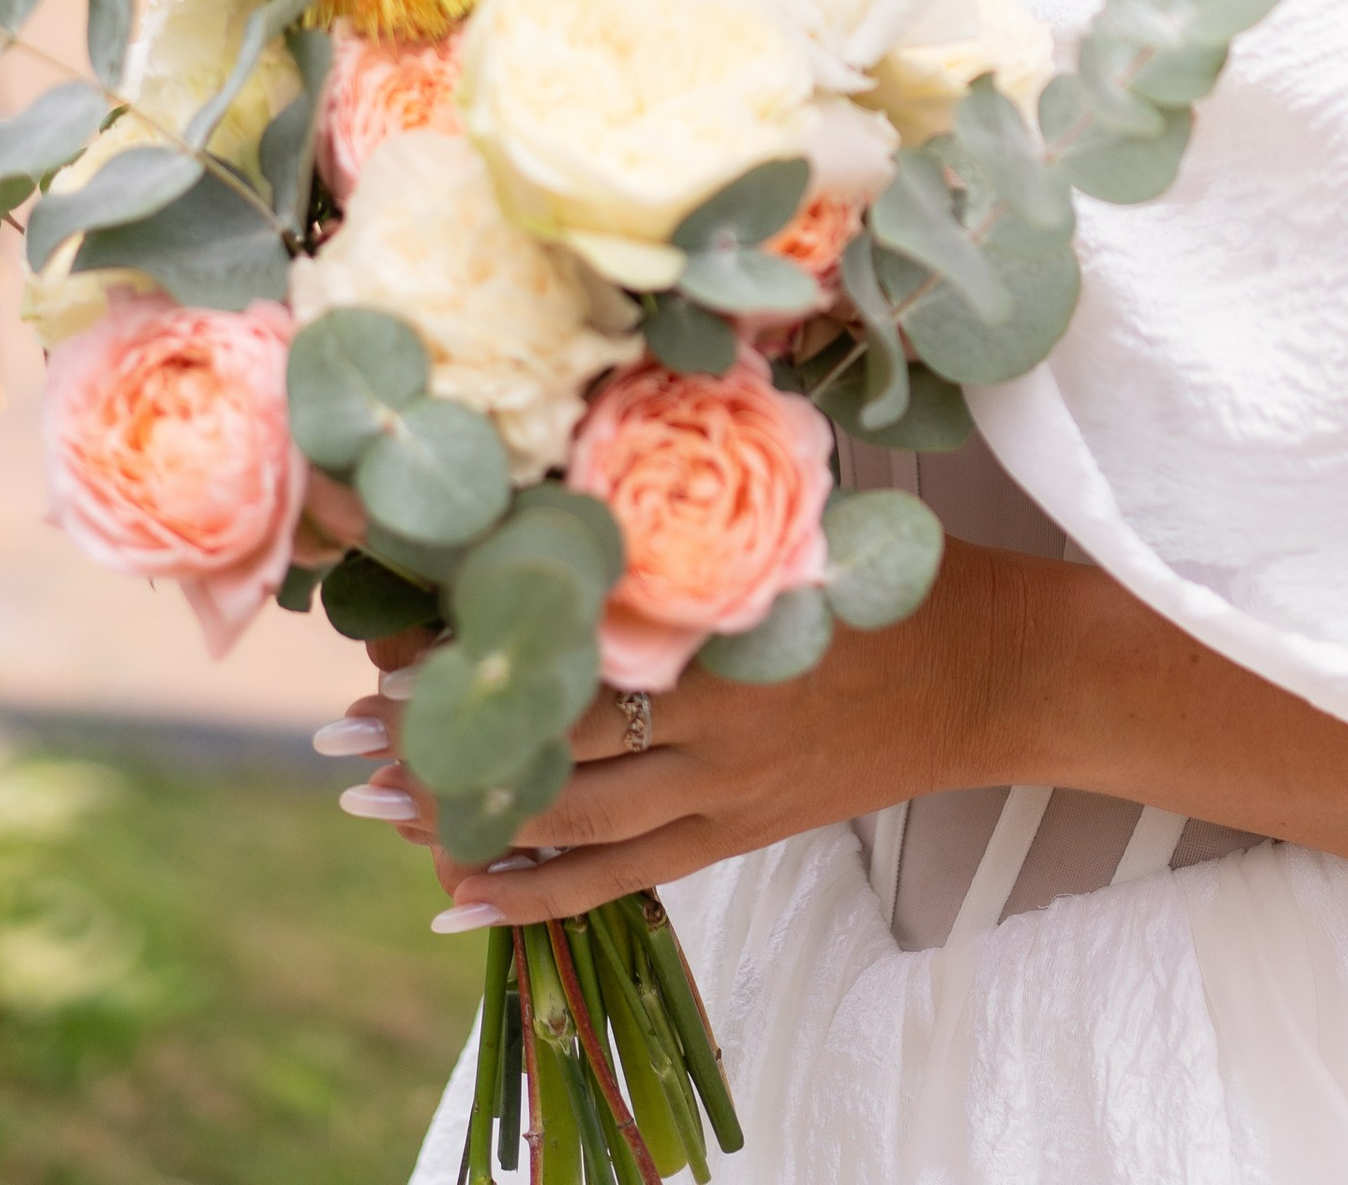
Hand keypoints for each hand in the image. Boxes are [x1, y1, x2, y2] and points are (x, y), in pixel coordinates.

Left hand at [342, 544, 1009, 929]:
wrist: (996, 675)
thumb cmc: (894, 570)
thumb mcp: (798, 517)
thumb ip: (698, 504)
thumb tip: (574, 453)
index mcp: (726, 611)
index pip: (571, 621)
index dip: (475, 624)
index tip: (392, 611)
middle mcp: (714, 706)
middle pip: (549, 726)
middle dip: (445, 726)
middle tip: (351, 721)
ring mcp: (725, 784)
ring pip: (567, 812)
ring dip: (465, 808)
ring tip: (375, 794)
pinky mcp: (737, 836)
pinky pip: (616, 881)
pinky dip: (530, 894)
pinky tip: (456, 893)